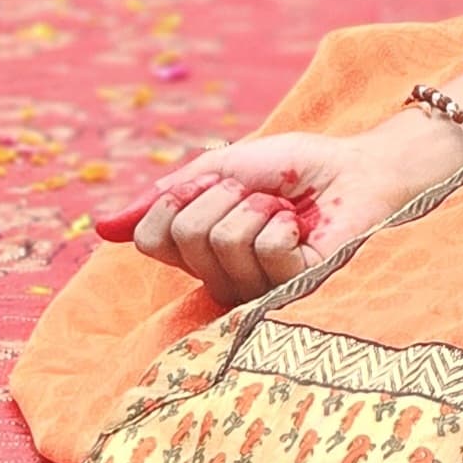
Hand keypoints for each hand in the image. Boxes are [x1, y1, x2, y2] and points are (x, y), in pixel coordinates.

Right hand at [98, 114, 462, 308]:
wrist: (361, 169)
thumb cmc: (300, 170)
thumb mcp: (225, 168)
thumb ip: (168, 196)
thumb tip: (101, 227)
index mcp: (201, 254)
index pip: (153, 239)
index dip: (179, 200)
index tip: (219, 184)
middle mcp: (221, 280)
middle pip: (184, 236)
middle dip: (224, 196)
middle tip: (261, 196)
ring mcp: (256, 292)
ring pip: (220, 243)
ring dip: (257, 207)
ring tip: (286, 211)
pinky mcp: (293, 294)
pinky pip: (264, 252)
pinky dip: (282, 224)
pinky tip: (302, 229)